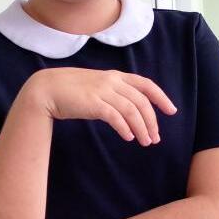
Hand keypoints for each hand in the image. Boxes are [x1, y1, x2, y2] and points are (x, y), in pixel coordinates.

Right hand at [25, 67, 177, 146]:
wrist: (46, 89)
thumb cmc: (71, 90)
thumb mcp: (96, 86)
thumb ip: (113, 93)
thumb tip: (128, 110)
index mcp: (115, 76)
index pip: (146, 84)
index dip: (161, 97)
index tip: (171, 110)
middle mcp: (112, 81)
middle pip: (142, 101)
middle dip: (152, 120)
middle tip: (155, 138)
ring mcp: (103, 91)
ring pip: (132, 110)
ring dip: (141, 128)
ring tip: (146, 142)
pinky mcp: (93, 103)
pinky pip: (116, 116)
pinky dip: (125, 128)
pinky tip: (128, 137)